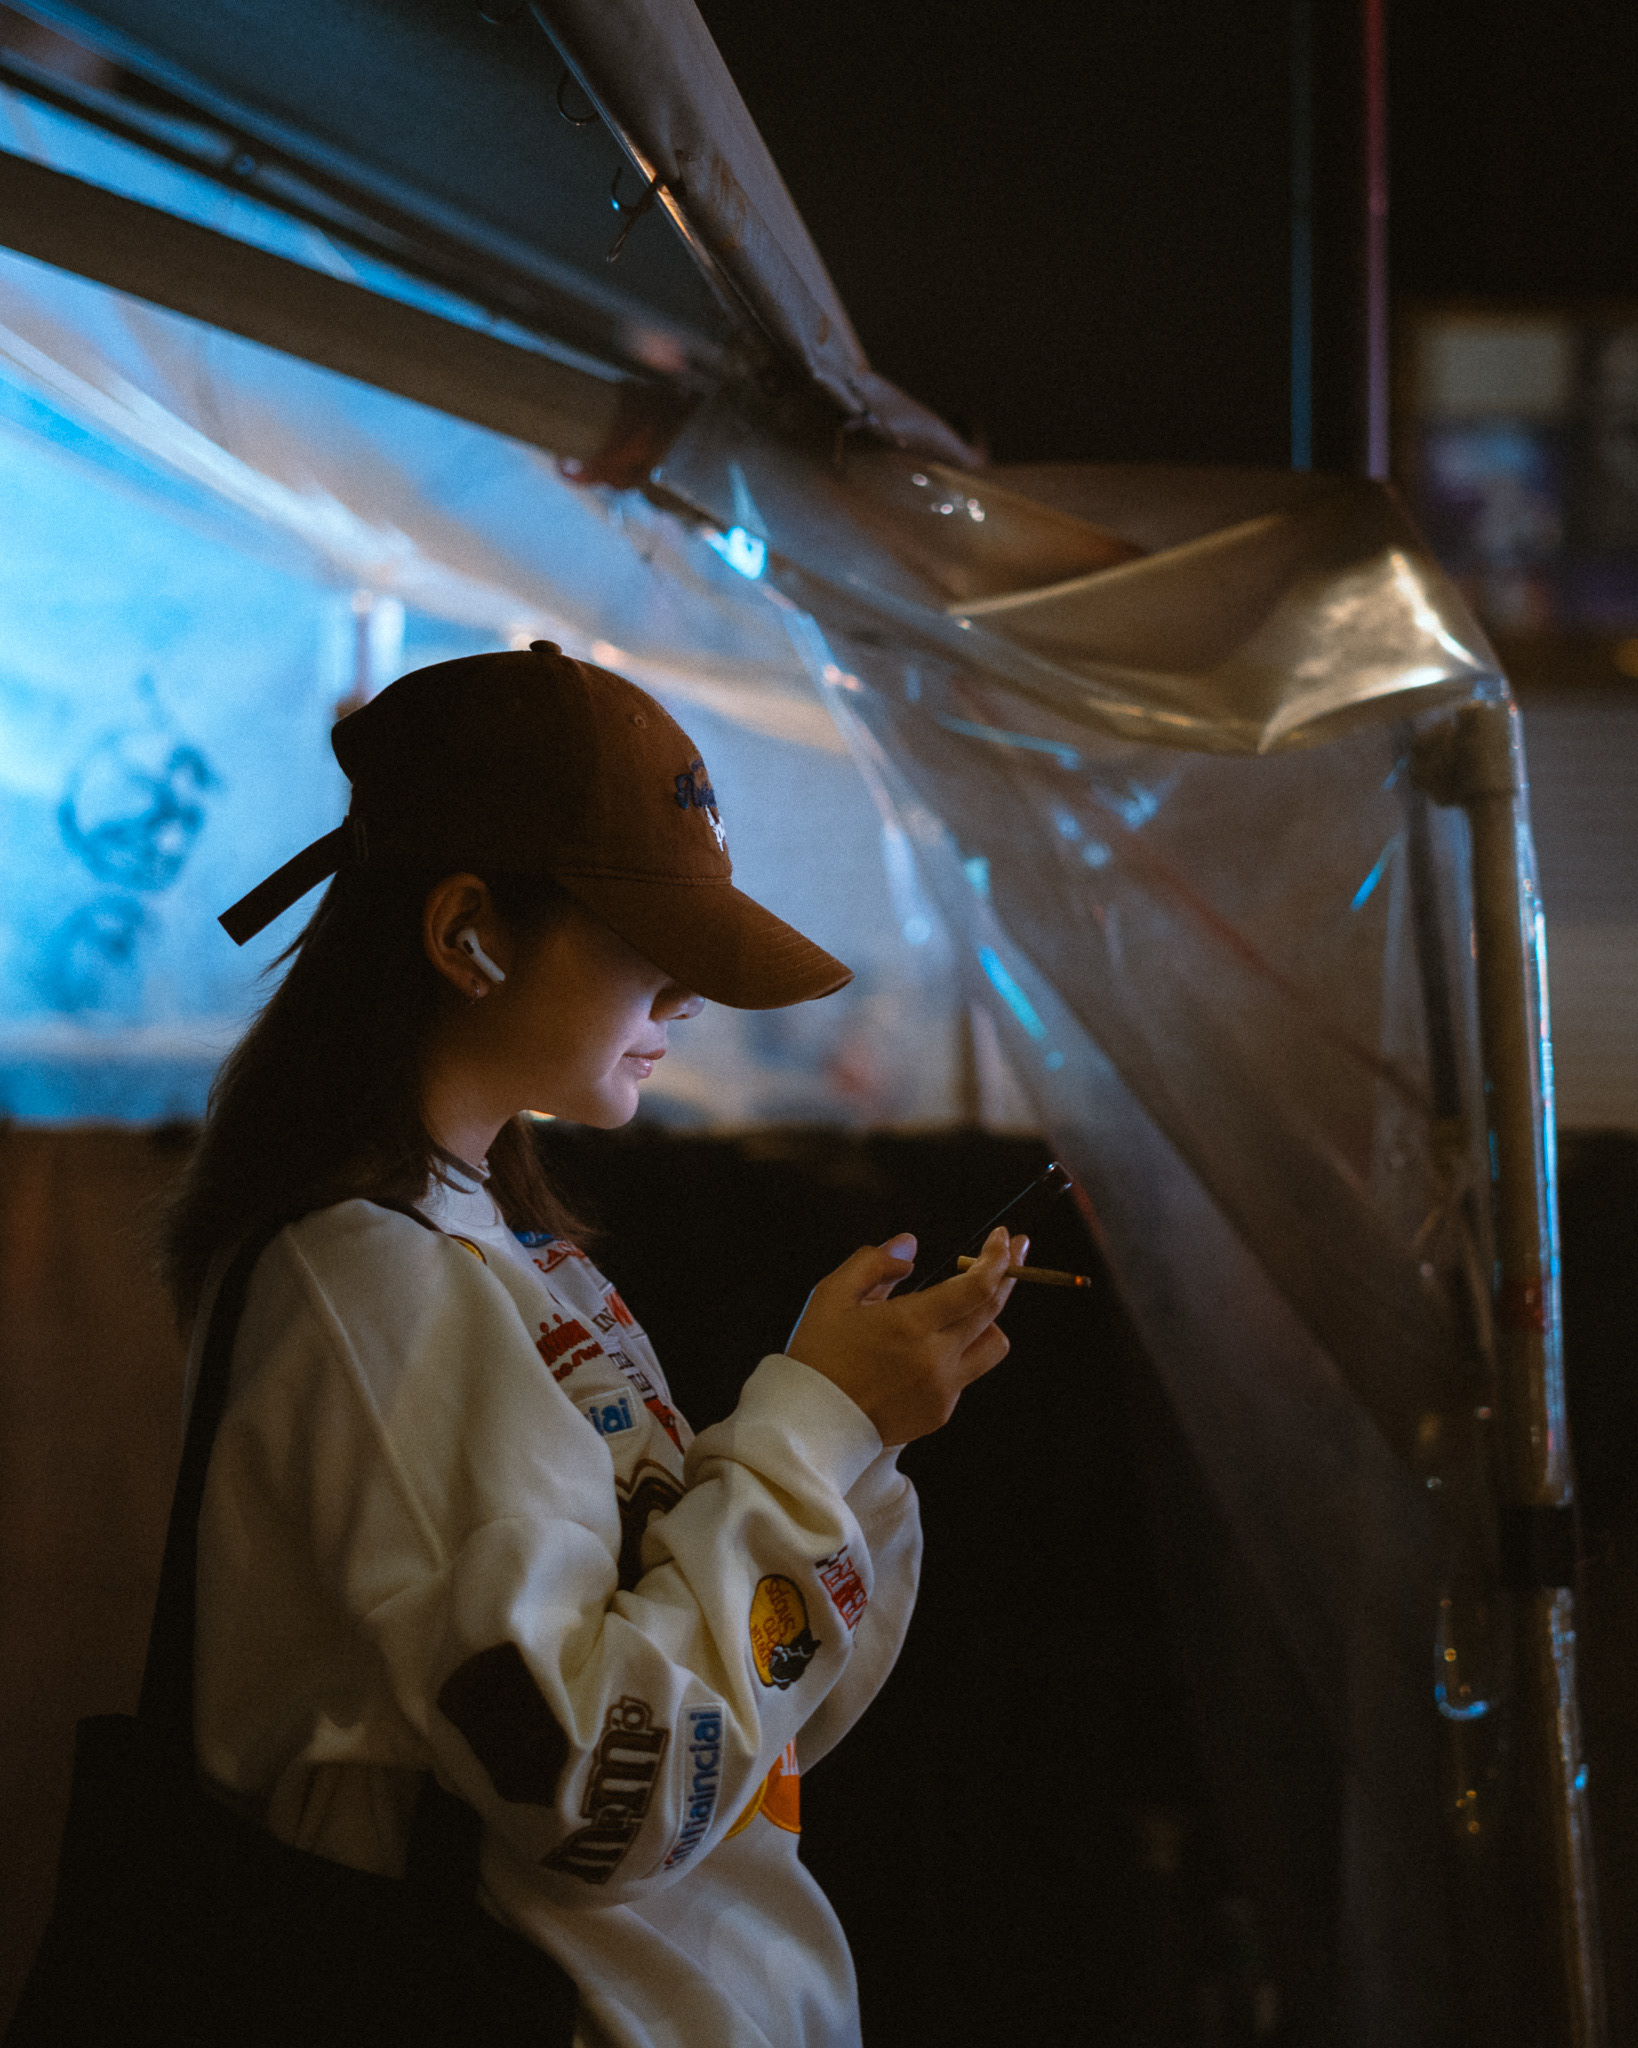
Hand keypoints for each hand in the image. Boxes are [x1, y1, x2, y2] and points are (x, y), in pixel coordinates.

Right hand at [785, 1227, 1025, 1445]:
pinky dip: (957, 1352)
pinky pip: (966, 1374)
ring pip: (993, 1346)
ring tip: (968, 1305)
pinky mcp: (940, 1413)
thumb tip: (909, 1247)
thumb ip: (873, 1263)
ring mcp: (943, 1389)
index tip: (1003, 1237)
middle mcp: (936, 1358)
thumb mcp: (832, 1295)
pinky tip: (930, 1347)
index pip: (977, 1286)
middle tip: (1011, 1251)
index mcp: (911, 1324)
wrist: (811, 1426)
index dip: (998, 1257)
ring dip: (988, 1319)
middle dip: (1008, 1274)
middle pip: (994, 1310)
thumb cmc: (818, 1356)